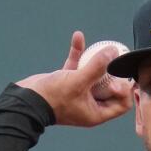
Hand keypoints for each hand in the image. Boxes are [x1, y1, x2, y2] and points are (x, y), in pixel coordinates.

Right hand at [16, 31, 132, 126]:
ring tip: (101, 47)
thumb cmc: (53, 97)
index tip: (118, 76)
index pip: (122, 104)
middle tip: (112, 60)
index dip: (125, 90)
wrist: (25, 99)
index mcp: (96, 113)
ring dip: (97, 60)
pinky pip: (77, 66)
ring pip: (94, 75)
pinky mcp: (67, 81)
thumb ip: (97, 67)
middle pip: (111, 88)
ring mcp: (78, 93)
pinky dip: (78, 53)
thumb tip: (113, 52)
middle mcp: (89, 104)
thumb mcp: (78, 81)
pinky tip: (78, 37)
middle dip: (113, 73)